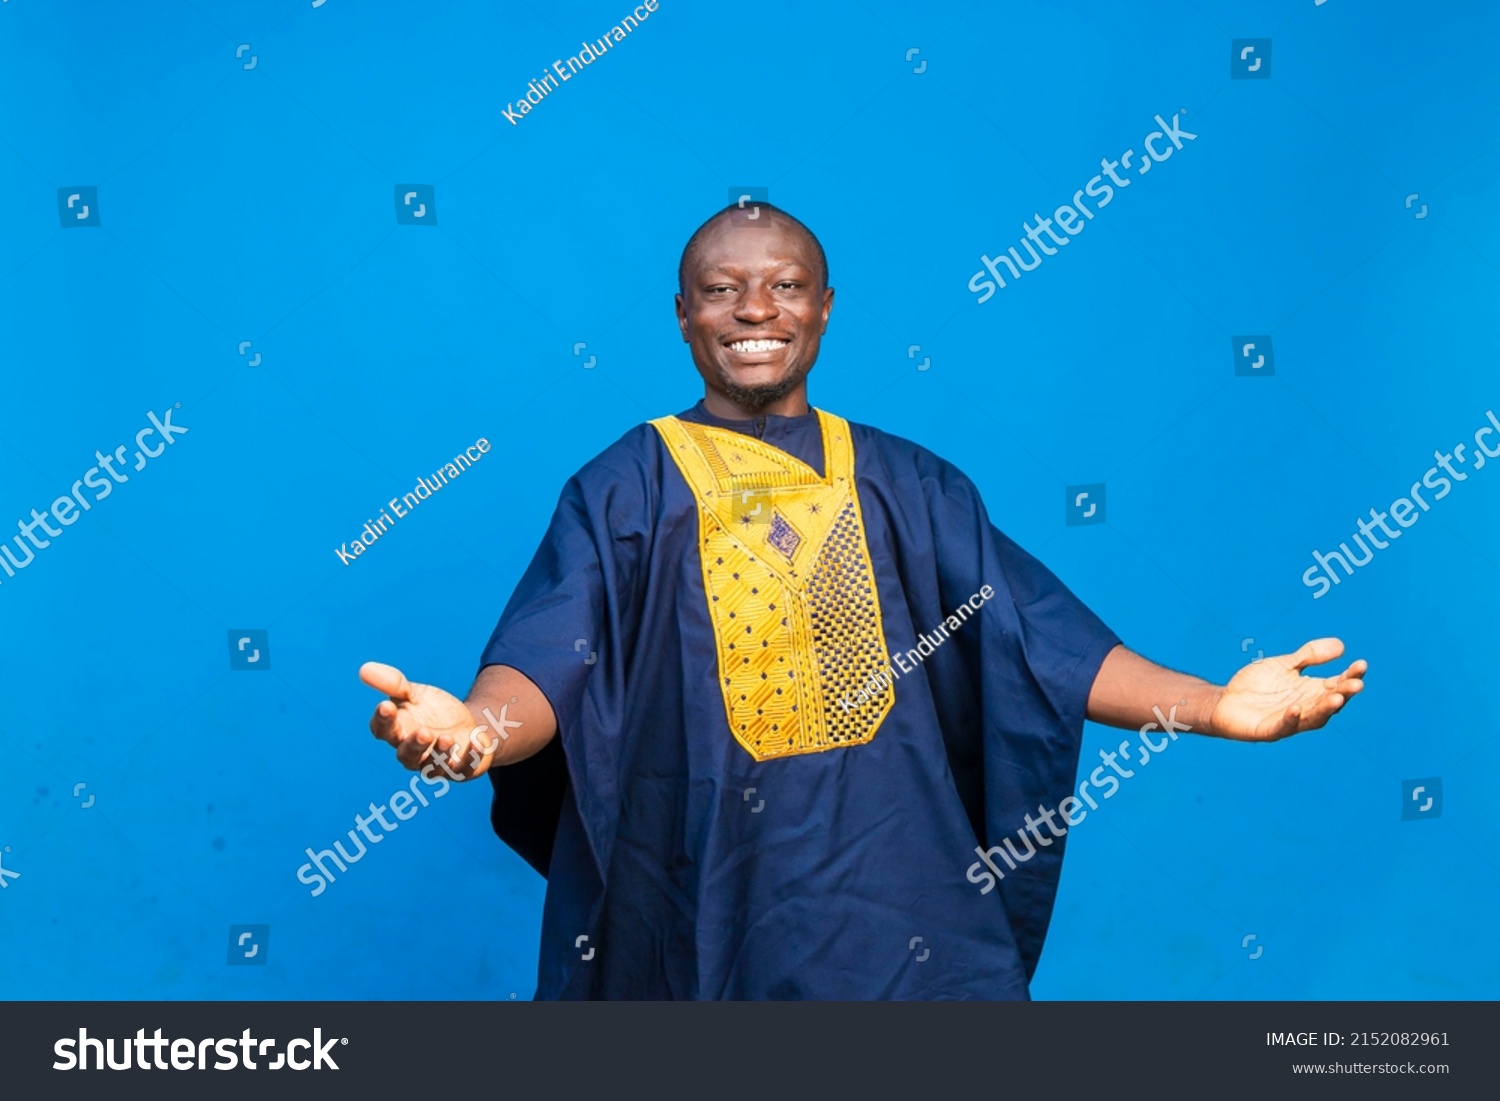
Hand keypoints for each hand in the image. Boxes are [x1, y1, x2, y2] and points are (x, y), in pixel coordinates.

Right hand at [360, 661, 496, 779]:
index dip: (382, 720)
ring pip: (432, 767)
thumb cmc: (433, 711)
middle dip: (414, 745)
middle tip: (423, 731)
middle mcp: (413, 753)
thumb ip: (393, 684)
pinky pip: (465, 767)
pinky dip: (471, 756)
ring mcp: (437, 764)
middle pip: (407, 755)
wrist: (467, 725)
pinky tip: (478, 740)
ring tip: (446, 737)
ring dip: (439, 753)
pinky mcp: (461, 768)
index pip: (382, 730)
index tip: (385, 706)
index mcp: (397, 732)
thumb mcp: (414, 693)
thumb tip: (364, 668)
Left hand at [1207, 637, 1366, 741]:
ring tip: (1337, 698)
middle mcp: (1306, 707)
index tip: (1361, 664)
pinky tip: (1295, 708)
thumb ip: (1309, 656)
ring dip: (1325, 709)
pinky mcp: (1269, 730)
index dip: (1350, 676)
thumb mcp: (1285, 665)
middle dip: (1344, 693)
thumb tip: (1341, 646)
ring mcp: (1289, 720)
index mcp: (1312, 691)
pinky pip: (1283, 726)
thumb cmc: (1257, 685)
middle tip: (1356, 684)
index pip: (1337, 684)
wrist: (1224, 701)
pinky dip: (1291, 719)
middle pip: (1330, 702)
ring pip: (1313, 718)